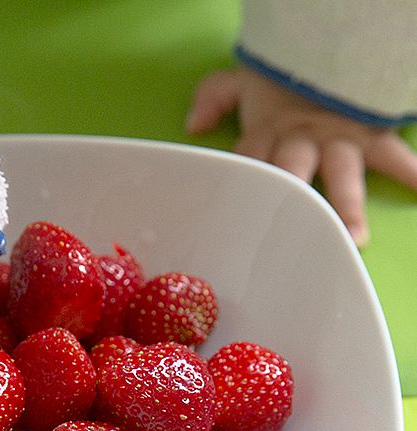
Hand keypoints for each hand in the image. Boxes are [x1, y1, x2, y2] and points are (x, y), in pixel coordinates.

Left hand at [186, 67, 416, 245]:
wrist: (325, 35)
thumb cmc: (280, 73)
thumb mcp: (242, 79)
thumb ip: (214, 98)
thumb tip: (193, 126)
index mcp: (266, 131)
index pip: (249, 162)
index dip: (244, 185)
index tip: (236, 223)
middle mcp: (300, 139)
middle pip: (294, 173)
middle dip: (294, 204)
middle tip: (297, 235)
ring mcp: (338, 138)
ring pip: (342, 175)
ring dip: (348, 207)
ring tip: (356, 239)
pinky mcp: (370, 133)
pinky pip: (392, 154)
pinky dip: (411, 171)